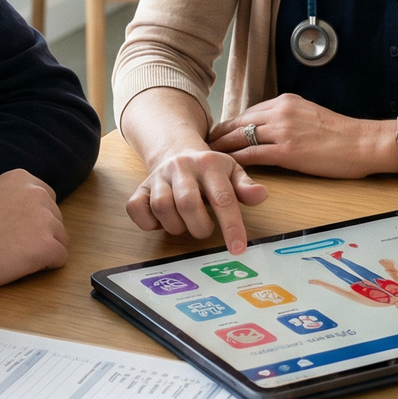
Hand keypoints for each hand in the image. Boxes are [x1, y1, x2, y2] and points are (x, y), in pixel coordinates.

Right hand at [0, 169, 68, 287]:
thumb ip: (12, 199)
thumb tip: (24, 215)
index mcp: (22, 178)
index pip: (45, 197)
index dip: (34, 217)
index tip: (19, 228)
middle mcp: (37, 194)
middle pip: (55, 218)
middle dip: (41, 232)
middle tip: (15, 245)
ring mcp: (45, 219)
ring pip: (60, 238)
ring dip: (43, 249)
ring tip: (16, 255)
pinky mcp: (47, 246)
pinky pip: (60, 258)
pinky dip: (46, 265)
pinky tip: (24, 266)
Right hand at [126, 148, 266, 256]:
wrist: (176, 150)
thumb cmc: (208, 169)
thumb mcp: (231, 172)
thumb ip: (245, 186)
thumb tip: (261, 195)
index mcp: (209, 164)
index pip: (223, 197)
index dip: (231, 226)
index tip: (238, 248)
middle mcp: (181, 167)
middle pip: (188, 203)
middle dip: (199, 227)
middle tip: (204, 229)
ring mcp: (158, 176)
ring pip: (162, 207)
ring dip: (176, 226)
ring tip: (185, 222)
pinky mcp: (140, 187)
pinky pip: (136, 209)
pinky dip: (148, 223)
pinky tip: (162, 221)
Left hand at [209, 93, 394, 178]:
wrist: (363, 142)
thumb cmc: (341, 134)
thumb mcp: (309, 116)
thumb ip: (287, 119)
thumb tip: (268, 130)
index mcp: (285, 102)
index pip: (247, 113)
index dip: (228, 126)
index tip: (215, 135)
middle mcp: (280, 111)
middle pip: (237, 123)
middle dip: (217, 136)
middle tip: (200, 148)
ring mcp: (282, 130)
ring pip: (240, 137)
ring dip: (221, 149)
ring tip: (206, 159)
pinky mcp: (287, 151)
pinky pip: (252, 155)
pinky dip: (235, 161)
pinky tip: (225, 168)